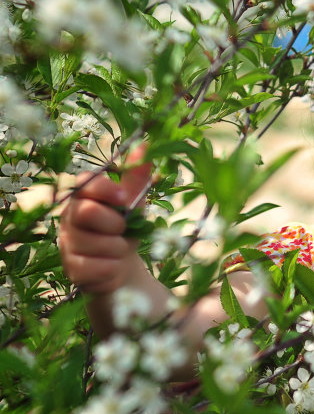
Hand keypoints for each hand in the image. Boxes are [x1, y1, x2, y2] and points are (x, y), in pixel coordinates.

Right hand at [59, 146, 151, 293]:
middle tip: (122, 230)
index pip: (85, 183)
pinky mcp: (70, 268)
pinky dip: (111, 269)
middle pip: (87, 212)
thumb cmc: (126, 228)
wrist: (121, 265)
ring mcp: (66, 243)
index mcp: (83, 196)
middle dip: (115, 224)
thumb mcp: (134, 202)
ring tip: (116, 250)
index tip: (124, 198)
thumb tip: (146, 144)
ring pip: (95, 244)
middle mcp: (68, 216)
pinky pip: (95, 268)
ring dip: (117, 250)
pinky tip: (110, 266)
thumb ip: (137, 176)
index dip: (105, 189)